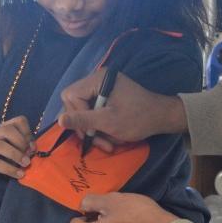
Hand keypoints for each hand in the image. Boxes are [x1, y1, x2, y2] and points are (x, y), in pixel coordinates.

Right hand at [0, 116, 35, 178]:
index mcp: (5, 127)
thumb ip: (25, 144)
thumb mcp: (17, 145)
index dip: (28, 132)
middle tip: (28, 154)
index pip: (19, 121)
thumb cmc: (9, 152)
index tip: (32, 146)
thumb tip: (32, 149)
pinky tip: (20, 174)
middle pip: (7, 130)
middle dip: (20, 142)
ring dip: (16, 155)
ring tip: (26, 164)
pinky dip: (11, 170)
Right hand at [59, 69, 187, 151]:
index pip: (71, 95)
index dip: (77, 115)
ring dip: (93, 129)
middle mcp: (98, 79)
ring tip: (108, 143)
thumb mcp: (108, 122)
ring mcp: (103, 87)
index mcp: (98, 79)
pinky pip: (94, 111)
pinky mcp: (108, 96)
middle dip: (85, 125)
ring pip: (84, 110)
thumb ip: (83, 120)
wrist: (162, 117)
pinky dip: (100, 126)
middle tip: (98, 141)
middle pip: (75, 103)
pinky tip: (110, 136)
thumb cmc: (138, 118)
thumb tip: (59, 120)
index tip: (92, 129)